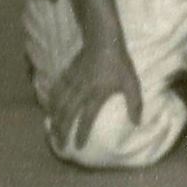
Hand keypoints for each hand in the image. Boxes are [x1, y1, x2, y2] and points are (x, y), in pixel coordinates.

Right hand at [48, 38, 142, 155]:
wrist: (103, 40)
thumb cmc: (119, 62)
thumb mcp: (131, 82)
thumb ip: (134, 103)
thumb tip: (137, 123)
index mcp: (96, 94)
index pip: (86, 119)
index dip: (82, 133)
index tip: (78, 146)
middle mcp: (80, 91)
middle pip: (67, 115)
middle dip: (62, 131)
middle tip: (59, 144)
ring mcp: (71, 83)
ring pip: (58, 105)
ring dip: (54, 119)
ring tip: (51, 131)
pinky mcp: (66, 74)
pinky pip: (55, 91)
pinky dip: (51, 102)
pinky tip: (49, 108)